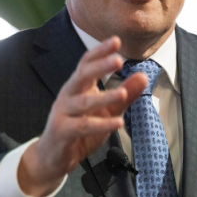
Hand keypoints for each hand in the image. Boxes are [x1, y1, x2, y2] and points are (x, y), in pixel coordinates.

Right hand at [18, 36, 147, 196]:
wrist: (52, 156)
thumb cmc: (79, 129)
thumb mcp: (107, 111)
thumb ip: (126, 95)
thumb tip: (143, 76)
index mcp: (78, 86)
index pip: (86, 64)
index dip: (100, 51)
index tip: (116, 40)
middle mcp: (68, 95)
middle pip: (82, 76)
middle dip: (99, 67)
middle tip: (118, 59)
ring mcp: (63, 113)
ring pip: (84, 103)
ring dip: (105, 97)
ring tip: (123, 93)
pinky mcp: (62, 132)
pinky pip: (83, 126)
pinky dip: (102, 124)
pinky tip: (119, 123)